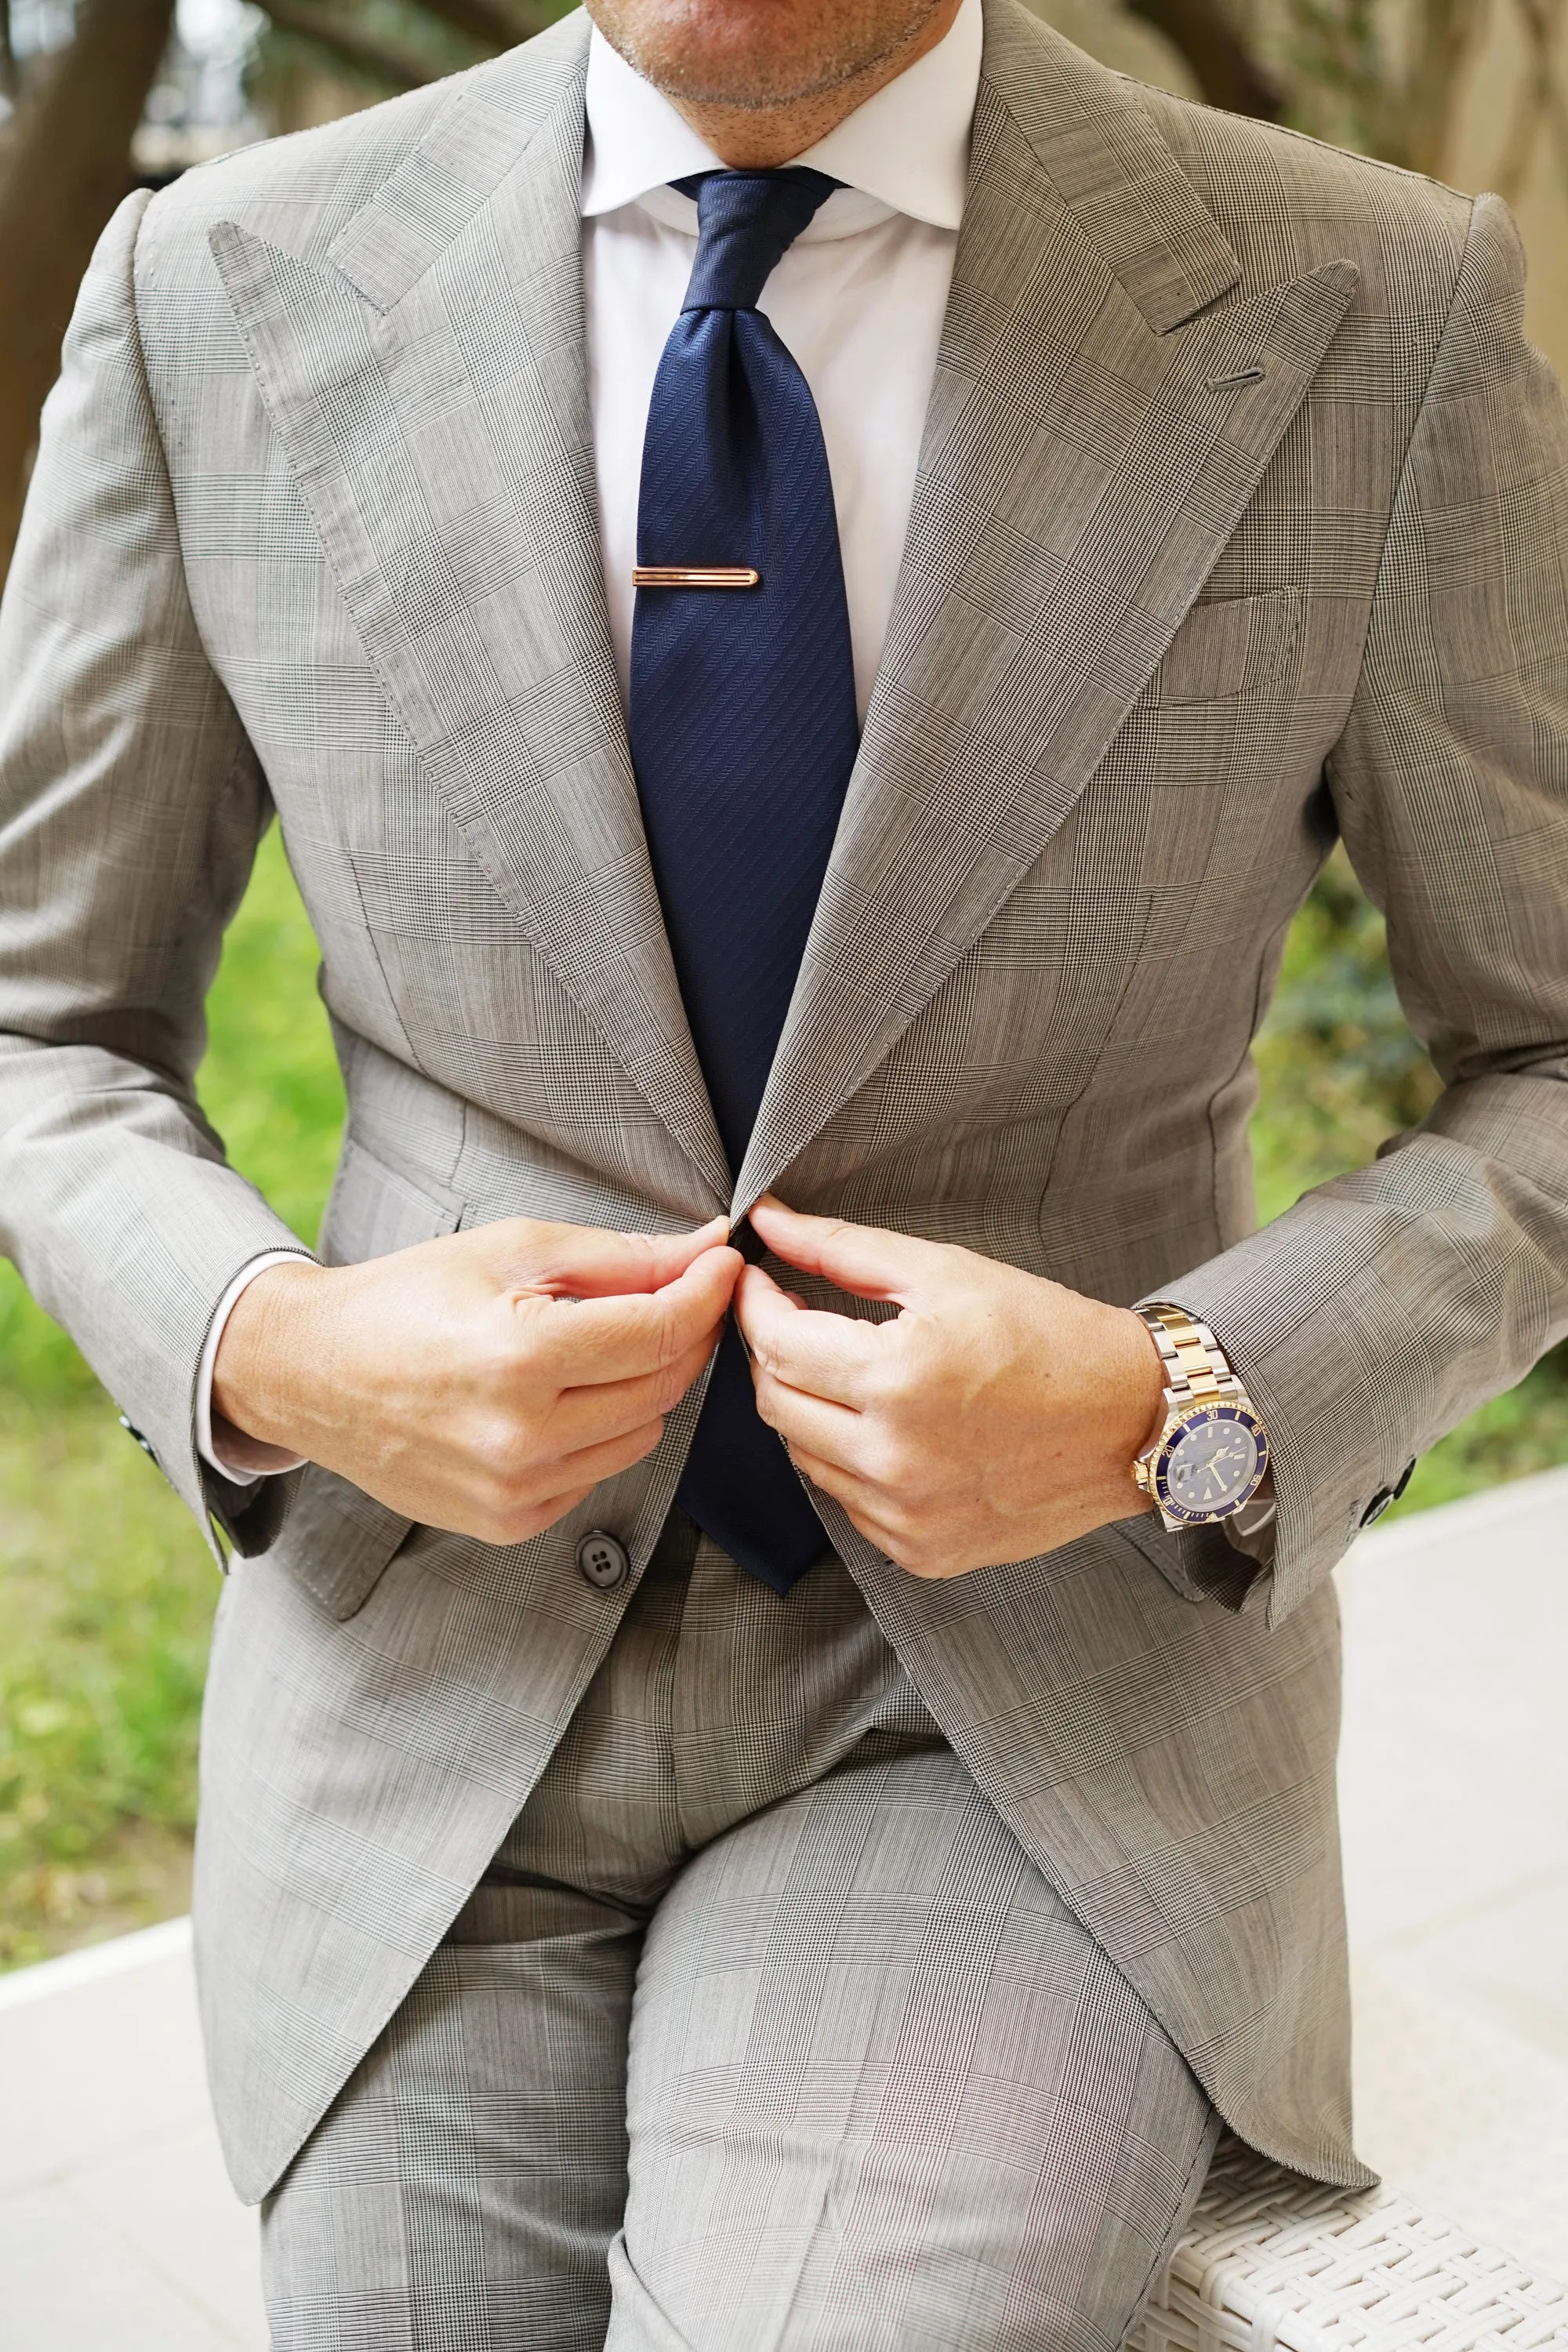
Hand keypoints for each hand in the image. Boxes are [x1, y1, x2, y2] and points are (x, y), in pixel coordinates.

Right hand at [213, 1217, 740, 1543]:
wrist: (311, 1372)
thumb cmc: (405, 1300)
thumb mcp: (511, 1250)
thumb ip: (619, 1257)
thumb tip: (704, 1251)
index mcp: (520, 1356)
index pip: (660, 1331)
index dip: (707, 1293)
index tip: (723, 1264)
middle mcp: (520, 1435)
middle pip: (661, 1387)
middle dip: (682, 1335)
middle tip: (674, 1295)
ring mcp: (514, 1489)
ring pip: (640, 1435)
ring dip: (640, 1387)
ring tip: (595, 1346)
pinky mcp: (508, 1522)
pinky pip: (597, 1473)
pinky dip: (597, 1432)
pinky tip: (555, 1399)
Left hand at [735, 1197, 1163, 1577]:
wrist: (1133, 1420)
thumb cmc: (1049, 1336)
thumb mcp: (947, 1272)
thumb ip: (843, 1248)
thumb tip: (770, 1220)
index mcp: (898, 1379)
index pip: (776, 1344)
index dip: (755, 1306)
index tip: (759, 1282)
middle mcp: (895, 1458)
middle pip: (776, 1404)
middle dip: (773, 1354)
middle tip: (795, 1319)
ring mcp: (907, 1515)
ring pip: (804, 1457)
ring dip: (807, 1408)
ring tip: (846, 1370)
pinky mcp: (923, 1551)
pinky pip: (847, 1502)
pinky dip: (847, 1460)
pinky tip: (883, 1426)